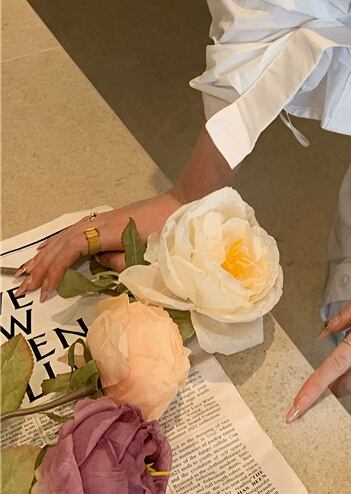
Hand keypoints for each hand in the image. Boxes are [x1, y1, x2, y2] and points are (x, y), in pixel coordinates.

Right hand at [12, 191, 184, 301]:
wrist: (182, 204)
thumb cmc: (168, 231)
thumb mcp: (147, 254)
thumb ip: (120, 262)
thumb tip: (100, 264)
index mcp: (108, 231)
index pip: (72, 249)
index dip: (56, 269)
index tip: (45, 289)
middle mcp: (100, 222)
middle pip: (63, 243)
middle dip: (42, 266)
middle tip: (24, 287)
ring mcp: (103, 219)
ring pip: (66, 236)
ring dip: (45, 254)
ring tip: (26, 271)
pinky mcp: (108, 220)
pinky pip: (75, 231)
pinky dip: (58, 242)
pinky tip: (49, 249)